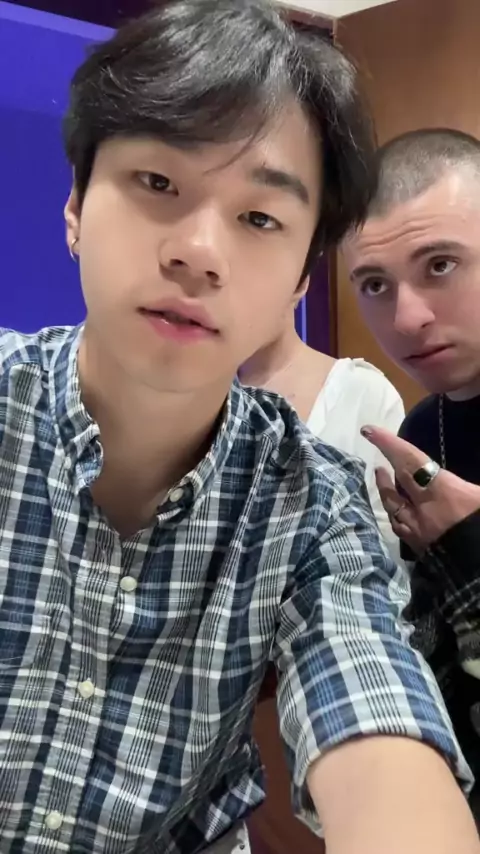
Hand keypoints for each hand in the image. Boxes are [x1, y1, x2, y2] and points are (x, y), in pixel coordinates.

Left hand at [361, 425, 479, 553]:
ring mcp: (418, 530)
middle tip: (375, 455)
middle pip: (396, 484)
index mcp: (442, 491)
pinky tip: (395, 512)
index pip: (409, 461)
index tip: (369, 431)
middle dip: (385, 468)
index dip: (388, 444)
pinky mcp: (419, 548)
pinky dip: (395, 515)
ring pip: (392, 507)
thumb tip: (448, 478)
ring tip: (381, 477)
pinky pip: (400, 527)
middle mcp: (423, 509)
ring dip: (385, 490)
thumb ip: (466, 484)